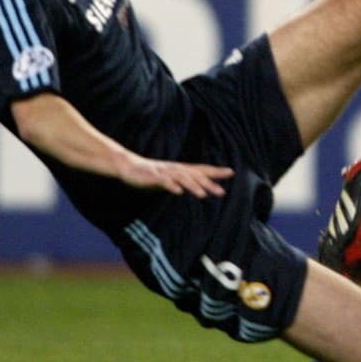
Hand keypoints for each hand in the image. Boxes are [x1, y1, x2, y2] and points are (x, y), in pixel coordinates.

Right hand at [119, 154, 233, 198]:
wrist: (129, 167)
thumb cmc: (151, 174)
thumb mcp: (169, 178)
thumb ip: (182, 182)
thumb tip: (197, 187)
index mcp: (180, 169)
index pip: (202, 169)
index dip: (216, 171)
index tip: (231, 173)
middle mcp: (175, 169)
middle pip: (195, 175)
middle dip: (209, 183)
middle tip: (222, 192)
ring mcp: (165, 172)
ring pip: (182, 179)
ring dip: (193, 186)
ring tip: (203, 195)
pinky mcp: (153, 177)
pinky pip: (163, 182)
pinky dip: (171, 186)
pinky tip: (178, 192)